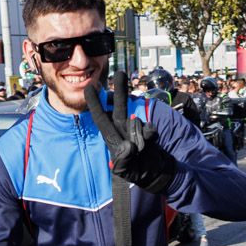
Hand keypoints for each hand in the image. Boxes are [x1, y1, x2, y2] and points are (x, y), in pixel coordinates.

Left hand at [89, 79, 179, 195]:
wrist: (156, 174)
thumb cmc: (136, 172)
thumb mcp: (125, 172)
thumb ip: (123, 162)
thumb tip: (128, 146)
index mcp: (111, 137)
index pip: (101, 118)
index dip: (95, 104)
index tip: (89, 87)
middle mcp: (122, 129)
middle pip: (120, 107)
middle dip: (120, 90)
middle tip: (120, 72)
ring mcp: (136, 129)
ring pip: (137, 122)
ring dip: (139, 136)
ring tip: (140, 151)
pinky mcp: (149, 130)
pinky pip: (150, 129)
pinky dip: (151, 137)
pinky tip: (150, 146)